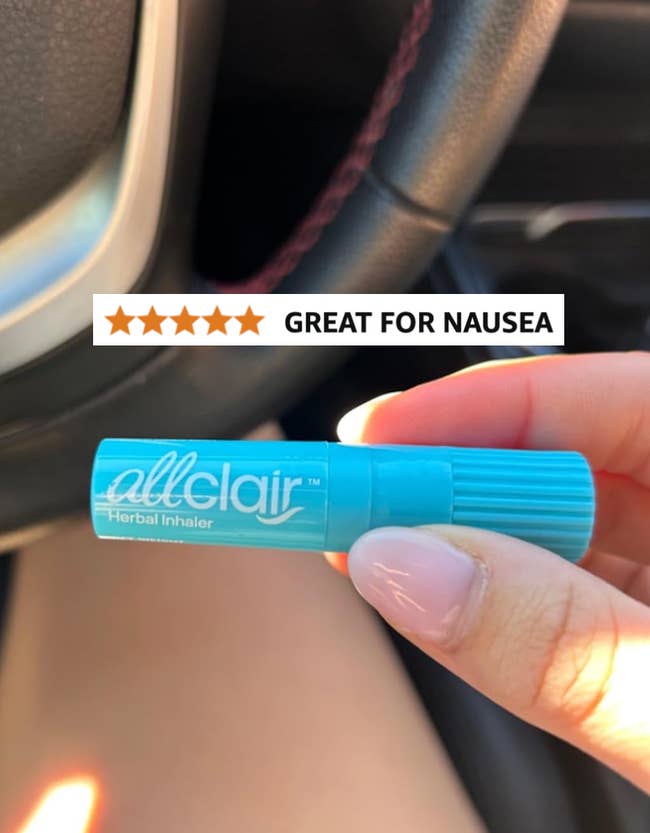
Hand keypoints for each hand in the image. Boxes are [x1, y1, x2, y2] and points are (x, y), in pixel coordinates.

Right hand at [337, 352, 649, 791]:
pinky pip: (582, 587)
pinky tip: (452, 593)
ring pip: (570, 524)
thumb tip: (409, 566)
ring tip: (385, 544)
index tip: (374, 438)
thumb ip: (560, 645)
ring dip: (471, 536)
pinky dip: (510, 593)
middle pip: (579, 455)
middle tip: (359, 499)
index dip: (478, 408)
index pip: (610, 397)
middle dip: (457, 475)